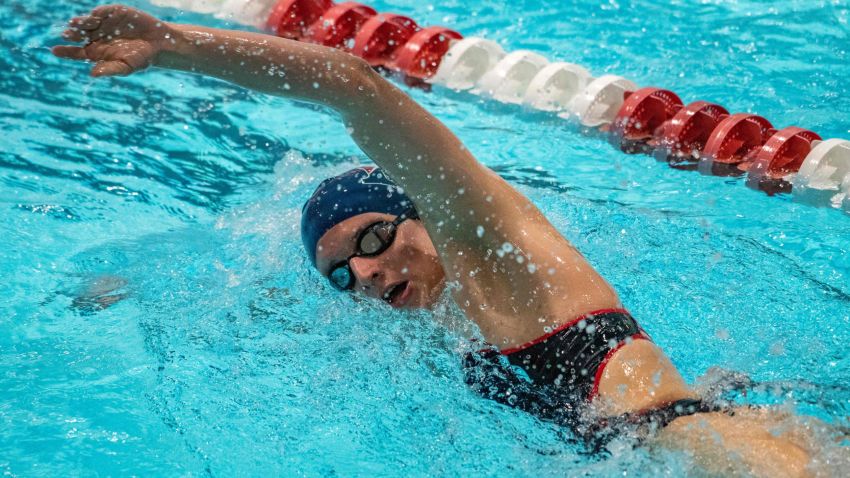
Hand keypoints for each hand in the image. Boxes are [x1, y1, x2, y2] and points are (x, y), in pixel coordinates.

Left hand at [52, 5, 175, 76]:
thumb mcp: (127, 67)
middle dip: (71, 34)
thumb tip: (92, 74)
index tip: (54, 50)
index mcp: (97, 53)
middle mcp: (97, 38)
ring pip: (85, 23)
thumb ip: (110, 69)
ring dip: (79, 23)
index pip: (76, 52)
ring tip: (75, 24)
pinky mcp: (113, 13)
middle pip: (77, 35)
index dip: (65, 51)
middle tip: (67, 35)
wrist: (160, 43)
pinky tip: (93, 18)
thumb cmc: (143, 58)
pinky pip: (100, 12)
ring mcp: (104, 25)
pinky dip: (95, 14)